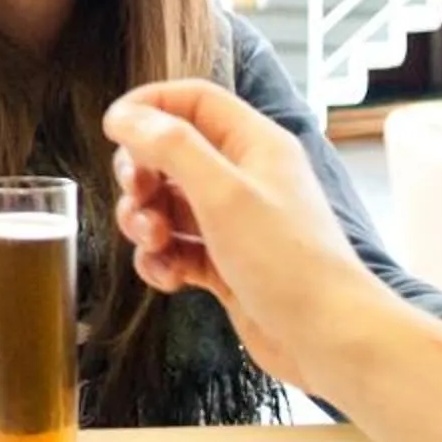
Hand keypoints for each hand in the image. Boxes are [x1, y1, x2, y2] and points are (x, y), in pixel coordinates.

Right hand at [102, 78, 386, 397]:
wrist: (328, 340)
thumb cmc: (289, 263)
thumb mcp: (223, 194)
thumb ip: (171, 147)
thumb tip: (124, 116)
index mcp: (254, 144)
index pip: (193, 100)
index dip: (150, 106)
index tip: (113, 128)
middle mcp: (244, 177)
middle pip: (170, 153)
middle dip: (141, 176)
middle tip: (137, 198)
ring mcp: (234, 223)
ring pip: (166, 205)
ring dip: (146, 222)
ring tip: (154, 244)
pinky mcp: (225, 264)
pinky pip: (175, 248)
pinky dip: (161, 260)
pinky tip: (169, 278)